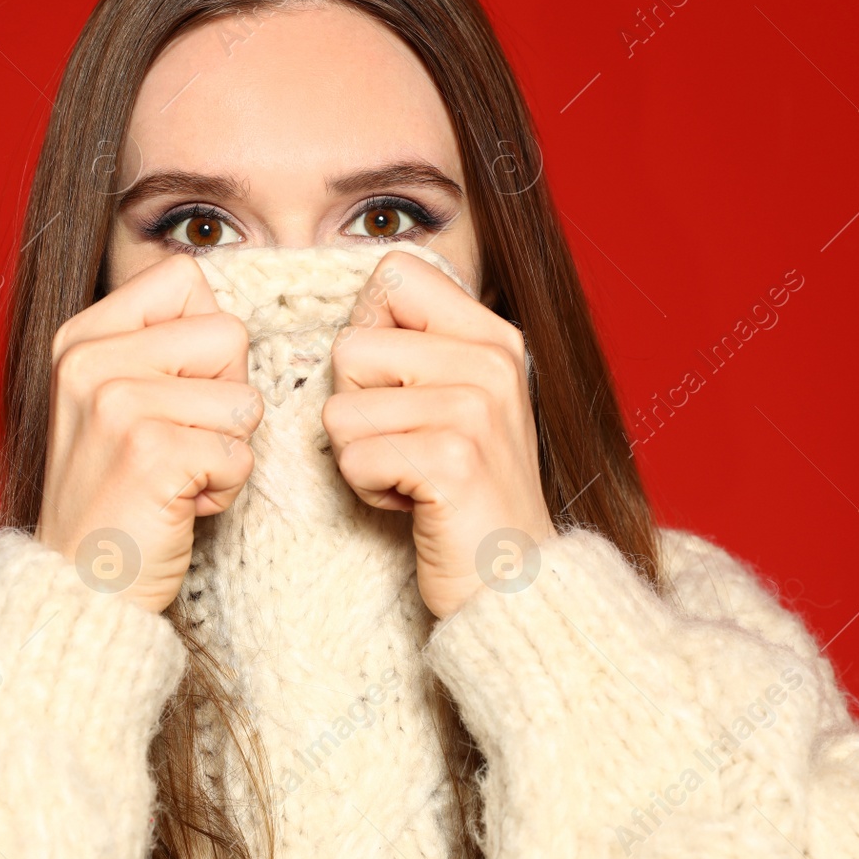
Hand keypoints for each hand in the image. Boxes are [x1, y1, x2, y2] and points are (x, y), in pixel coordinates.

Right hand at [39, 253, 262, 613]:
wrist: (78, 588)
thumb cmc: (117, 497)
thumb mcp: (117, 402)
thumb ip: (162, 348)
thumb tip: (233, 316)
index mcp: (80, 337)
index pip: (185, 277)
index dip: (206, 340)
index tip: (174, 392)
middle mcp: (90, 360)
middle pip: (228, 333)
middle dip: (225, 397)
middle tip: (176, 444)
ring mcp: (117, 403)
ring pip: (244, 399)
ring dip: (227, 450)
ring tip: (175, 478)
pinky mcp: (151, 451)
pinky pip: (241, 452)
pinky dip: (224, 489)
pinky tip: (177, 505)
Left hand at [322, 250, 554, 619]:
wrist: (517, 584)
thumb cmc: (466, 495)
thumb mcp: (457, 402)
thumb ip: (417, 348)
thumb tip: (351, 310)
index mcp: (493, 335)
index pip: (393, 274)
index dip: (369, 331)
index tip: (399, 389)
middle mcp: (491, 361)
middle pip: (350, 346)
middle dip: (355, 406)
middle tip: (407, 447)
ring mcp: (476, 408)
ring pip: (341, 407)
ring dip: (358, 455)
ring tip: (412, 477)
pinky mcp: (452, 460)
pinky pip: (354, 455)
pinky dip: (368, 490)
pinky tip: (416, 504)